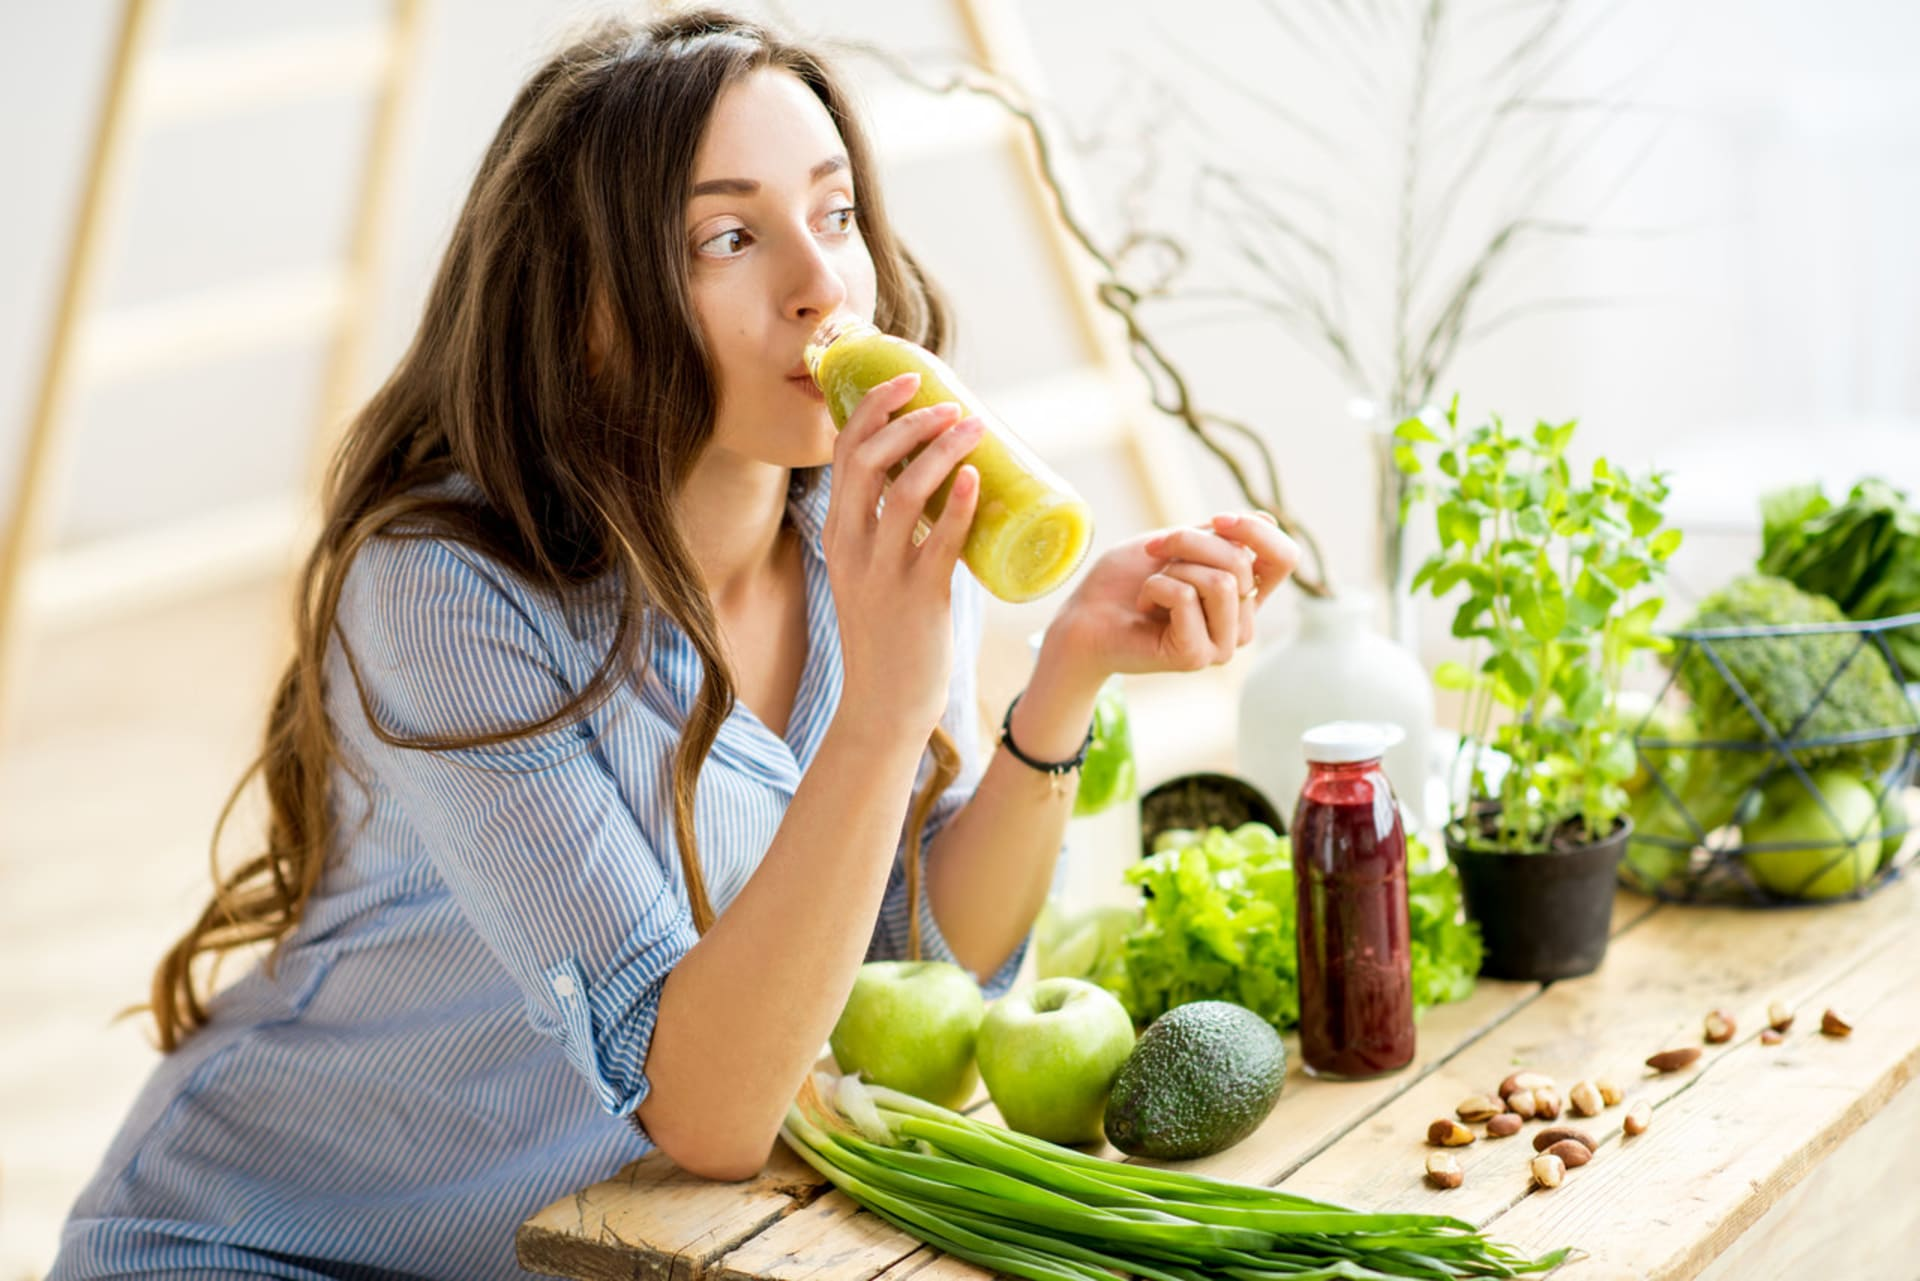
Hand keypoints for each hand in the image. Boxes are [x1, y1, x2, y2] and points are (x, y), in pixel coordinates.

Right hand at [822, 372, 981, 733]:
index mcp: (838, 533)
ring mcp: (881, 573)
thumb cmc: (892, 633)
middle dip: (907, 420)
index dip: (873, 407)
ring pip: (902, 493)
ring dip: (940, 451)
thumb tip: (949, 482)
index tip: (908, 380)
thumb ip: (899, 531)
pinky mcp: (917, 599)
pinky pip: (937, 543)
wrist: (885, 704)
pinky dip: (956, 506)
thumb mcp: (875, 571)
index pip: (844, 453)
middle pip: (866, 461)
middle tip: (949, 403)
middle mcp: (851, 547)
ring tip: (973, 428)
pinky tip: (974, 480)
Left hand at [1043, 511, 1298, 681]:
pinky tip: (1143, 607)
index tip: (1218, 519)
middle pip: (1241, 560)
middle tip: (1153, 553)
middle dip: (1189, 542)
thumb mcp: (1175, 545)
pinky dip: (1156, 587)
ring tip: (1151, 587)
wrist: (1083, 617)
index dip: (1257, 532)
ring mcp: (1222, 645)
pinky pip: (1188, 596)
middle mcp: (1240, 623)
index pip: (1284, 559)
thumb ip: (1218, 538)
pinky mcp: (1197, 656)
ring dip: (1172, 569)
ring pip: (1221, 580)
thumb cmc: (1124, 581)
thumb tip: (1268, 521)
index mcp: (1243, 595)